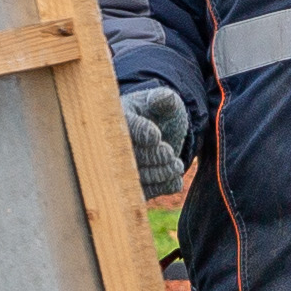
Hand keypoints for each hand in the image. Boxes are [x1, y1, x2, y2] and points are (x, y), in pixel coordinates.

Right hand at [120, 77, 192, 197]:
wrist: (164, 134)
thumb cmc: (160, 114)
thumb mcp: (165, 103)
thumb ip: (165, 100)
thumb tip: (164, 97)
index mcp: (117, 119)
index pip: (126, 127)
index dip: (141, 132)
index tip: (156, 136)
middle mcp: (113, 146)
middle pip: (130, 156)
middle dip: (153, 156)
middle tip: (169, 152)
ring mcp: (121, 169)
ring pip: (138, 177)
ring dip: (160, 173)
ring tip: (176, 165)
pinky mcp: (134, 187)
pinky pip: (146, 192)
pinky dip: (162, 187)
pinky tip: (175, 179)